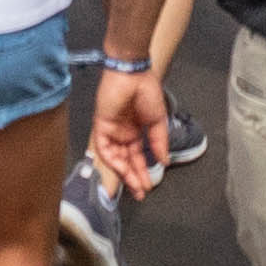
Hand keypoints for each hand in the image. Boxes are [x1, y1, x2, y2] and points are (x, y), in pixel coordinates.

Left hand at [81, 59, 169, 198]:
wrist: (133, 73)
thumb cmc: (146, 90)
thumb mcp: (157, 120)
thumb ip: (159, 142)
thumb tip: (164, 161)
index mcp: (135, 130)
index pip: (137, 156)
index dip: (142, 172)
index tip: (149, 186)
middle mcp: (122, 133)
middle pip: (126, 160)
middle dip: (133, 178)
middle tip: (141, 193)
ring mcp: (111, 130)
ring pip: (115, 158)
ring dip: (124, 173)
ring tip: (135, 186)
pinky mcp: (101, 125)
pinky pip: (104, 147)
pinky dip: (113, 160)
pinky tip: (124, 169)